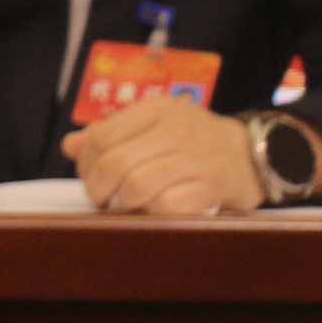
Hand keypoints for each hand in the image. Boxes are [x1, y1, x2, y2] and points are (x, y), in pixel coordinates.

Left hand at [63, 97, 263, 213]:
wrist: (251, 153)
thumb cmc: (190, 140)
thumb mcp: (152, 123)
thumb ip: (110, 132)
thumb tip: (70, 145)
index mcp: (156, 109)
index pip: (101, 137)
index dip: (86, 162)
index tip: (90, 176)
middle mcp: (176, 130)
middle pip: (115, 164)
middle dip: (98, 187)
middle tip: (101, 197)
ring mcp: (196, 159)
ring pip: (137, 186)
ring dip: (124, 203)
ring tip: (126, 205)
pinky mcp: (212, 187)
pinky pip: (168, 206)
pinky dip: (152, 213)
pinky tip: (153, 210)